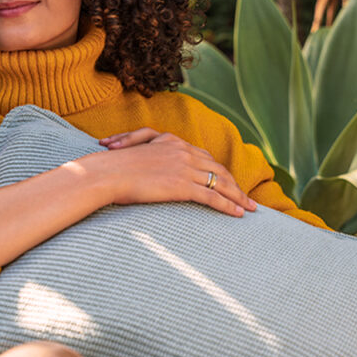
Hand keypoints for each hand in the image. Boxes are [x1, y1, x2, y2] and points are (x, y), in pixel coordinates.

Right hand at [88, 129, 256, 216]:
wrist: (107, 172)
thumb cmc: (113, 167)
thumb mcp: (134, 154)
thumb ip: (146, 156)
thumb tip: (145, 167)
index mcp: (172, 142)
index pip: (204, 157)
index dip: (219, 170)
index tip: (229, 181)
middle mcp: (182, 152)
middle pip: (218, 169)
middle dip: (235, 184)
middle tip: (247, 197)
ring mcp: (184, 169)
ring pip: (220, 183)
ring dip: (238, 197)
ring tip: (250, 208)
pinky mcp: (182, 186)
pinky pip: (212, 197)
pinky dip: (228, 205)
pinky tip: (238, 214)